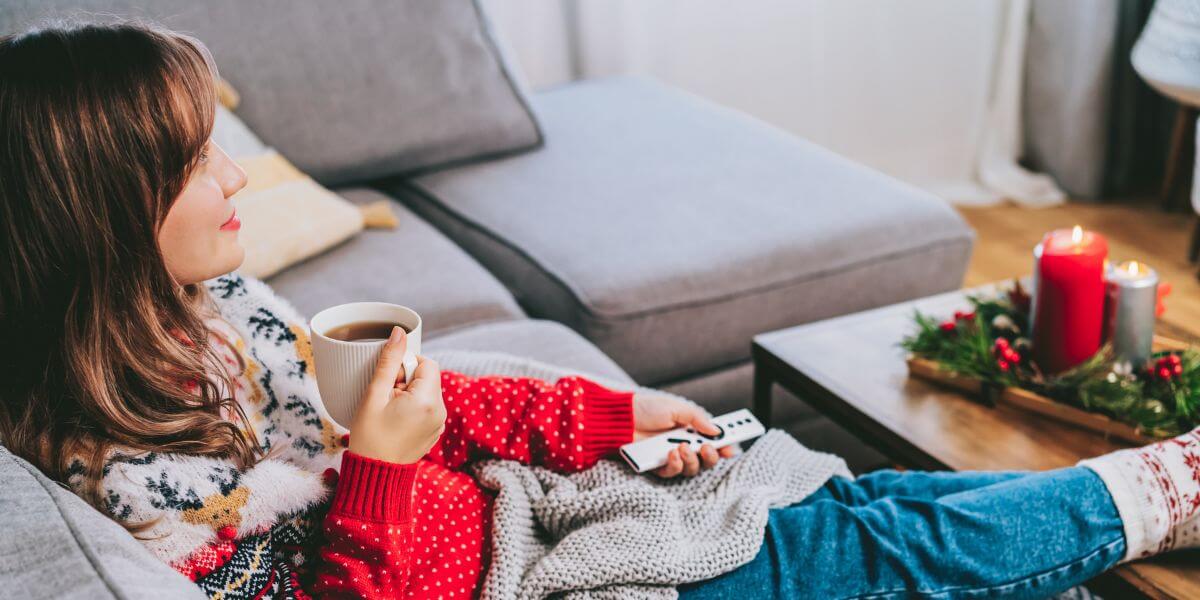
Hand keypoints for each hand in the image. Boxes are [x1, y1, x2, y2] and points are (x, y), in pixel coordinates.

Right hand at [348, 326, 445, 463]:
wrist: (374, 476)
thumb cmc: (370, 437)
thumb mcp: (374, 395)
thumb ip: (388, 361)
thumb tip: (399, 332)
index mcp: (428, 400)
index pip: (426, 363)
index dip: (405, 366)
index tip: (388, 382)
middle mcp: (440, 411)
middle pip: (427, 377)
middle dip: (405, 380)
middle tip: (385, 397)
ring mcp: (439, 423)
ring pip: (426, 392)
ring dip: (407, 393)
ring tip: (388, 410)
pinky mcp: (434, 431)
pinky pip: (426, 407)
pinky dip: (411, 407)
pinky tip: (394, 420)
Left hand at [633, 393, 735, 478]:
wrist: (622, 417)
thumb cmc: (648, 408)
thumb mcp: (677, 408)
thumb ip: (698, 420)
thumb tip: (717, 430)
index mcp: (691, 430)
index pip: (713, 442)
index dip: (724, 447)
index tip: (731, 449)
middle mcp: (684, 445)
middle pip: (706, 460)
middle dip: (711, 456)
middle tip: (708, 448)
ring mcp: (671, 457)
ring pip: (692, 469)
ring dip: (692, 460)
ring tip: (682, 447)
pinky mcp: (657, 466)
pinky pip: (672, 473)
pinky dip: (675, 465)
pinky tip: (671, 454)